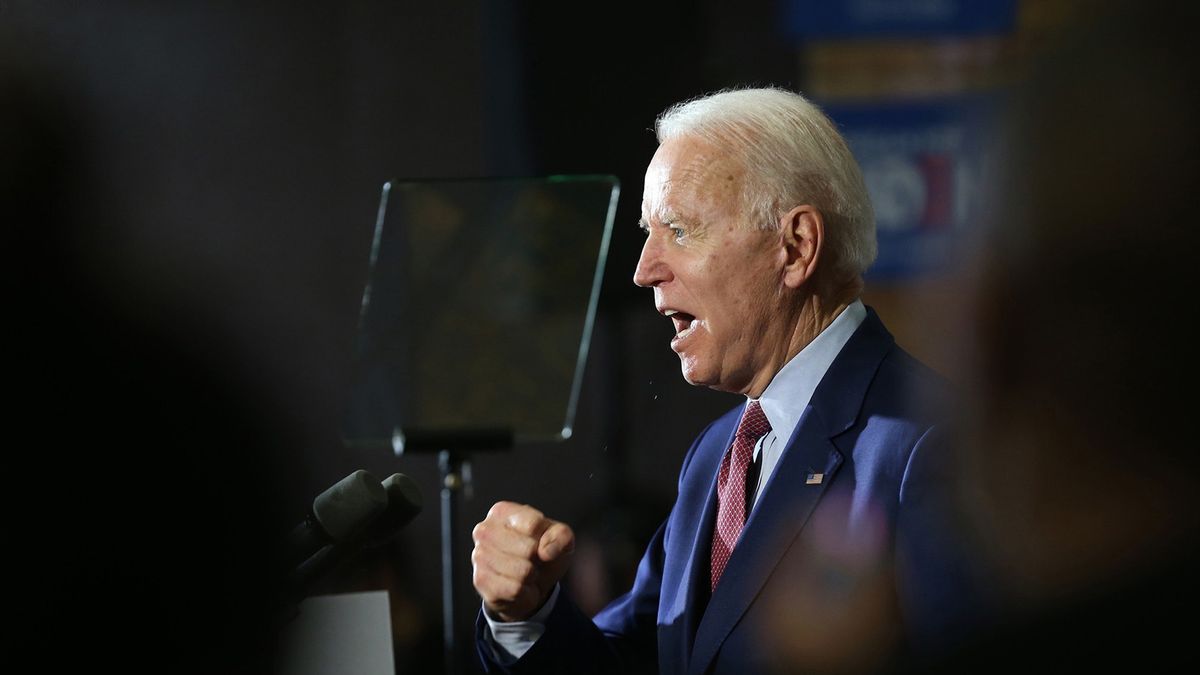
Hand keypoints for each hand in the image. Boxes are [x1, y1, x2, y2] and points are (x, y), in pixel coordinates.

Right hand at [471, 501, 574, 621]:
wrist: (530, 583)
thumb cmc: (543, 553)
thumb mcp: (560, 539)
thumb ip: (561, 536)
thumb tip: (546, 551)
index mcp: (502, 511)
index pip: (533, 525)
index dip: (545, 539)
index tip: (541, 542)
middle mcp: (485, 530)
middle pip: (528, 549)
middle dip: (538, 559)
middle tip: (533, 560)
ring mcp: (479, 555)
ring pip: (523, 571)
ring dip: (532, 576)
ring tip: (526, 573)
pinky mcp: (480, 580)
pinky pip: (515, 590)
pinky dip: (525, 592)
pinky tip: (520, 586)